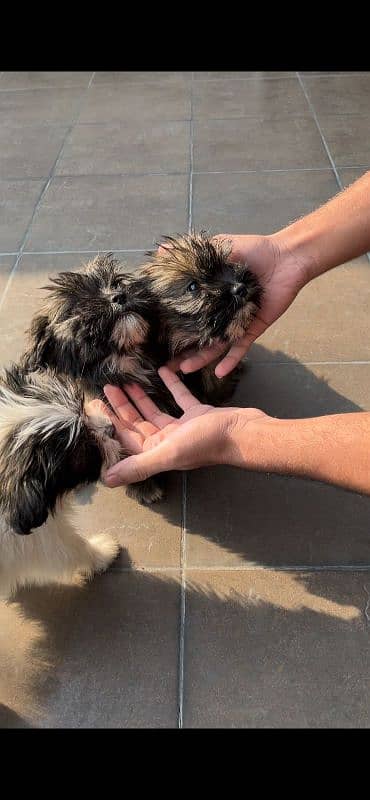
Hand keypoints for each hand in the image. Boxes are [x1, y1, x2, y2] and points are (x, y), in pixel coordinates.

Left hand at [102, 366, 266, 486]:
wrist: (243, 432)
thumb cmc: (206, 442)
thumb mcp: (167, 452)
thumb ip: (137, 465)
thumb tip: (105, 480)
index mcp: (157, 452)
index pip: (126, 436)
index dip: (110, 421)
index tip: (95, 404)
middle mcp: (167, 443)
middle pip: (138, 423)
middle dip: (122, 406)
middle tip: (107, 387)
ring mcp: (183, 429)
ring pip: (155, 411)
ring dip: (141, 397)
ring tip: (127, 381)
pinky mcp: (198, 415)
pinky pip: (179, 399)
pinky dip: (171, 386)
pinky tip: (162, 372)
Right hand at [170, 233, 309, 377]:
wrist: (287, 257)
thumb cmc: (255, 250)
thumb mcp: (220, 248)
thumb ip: (194, 255)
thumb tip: (161, 251)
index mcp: (212, 297)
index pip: (188, 314)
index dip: (172, 325)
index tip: (154, 336)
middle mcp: (221, 313)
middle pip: (198, 335)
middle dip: (181, 350)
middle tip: (164, 364)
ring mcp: (236, 322)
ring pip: (216, 346)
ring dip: (201, 359)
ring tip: (183, 370)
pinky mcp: (252, 328)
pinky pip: (240, 347)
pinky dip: (231, 360)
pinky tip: (219, 373)